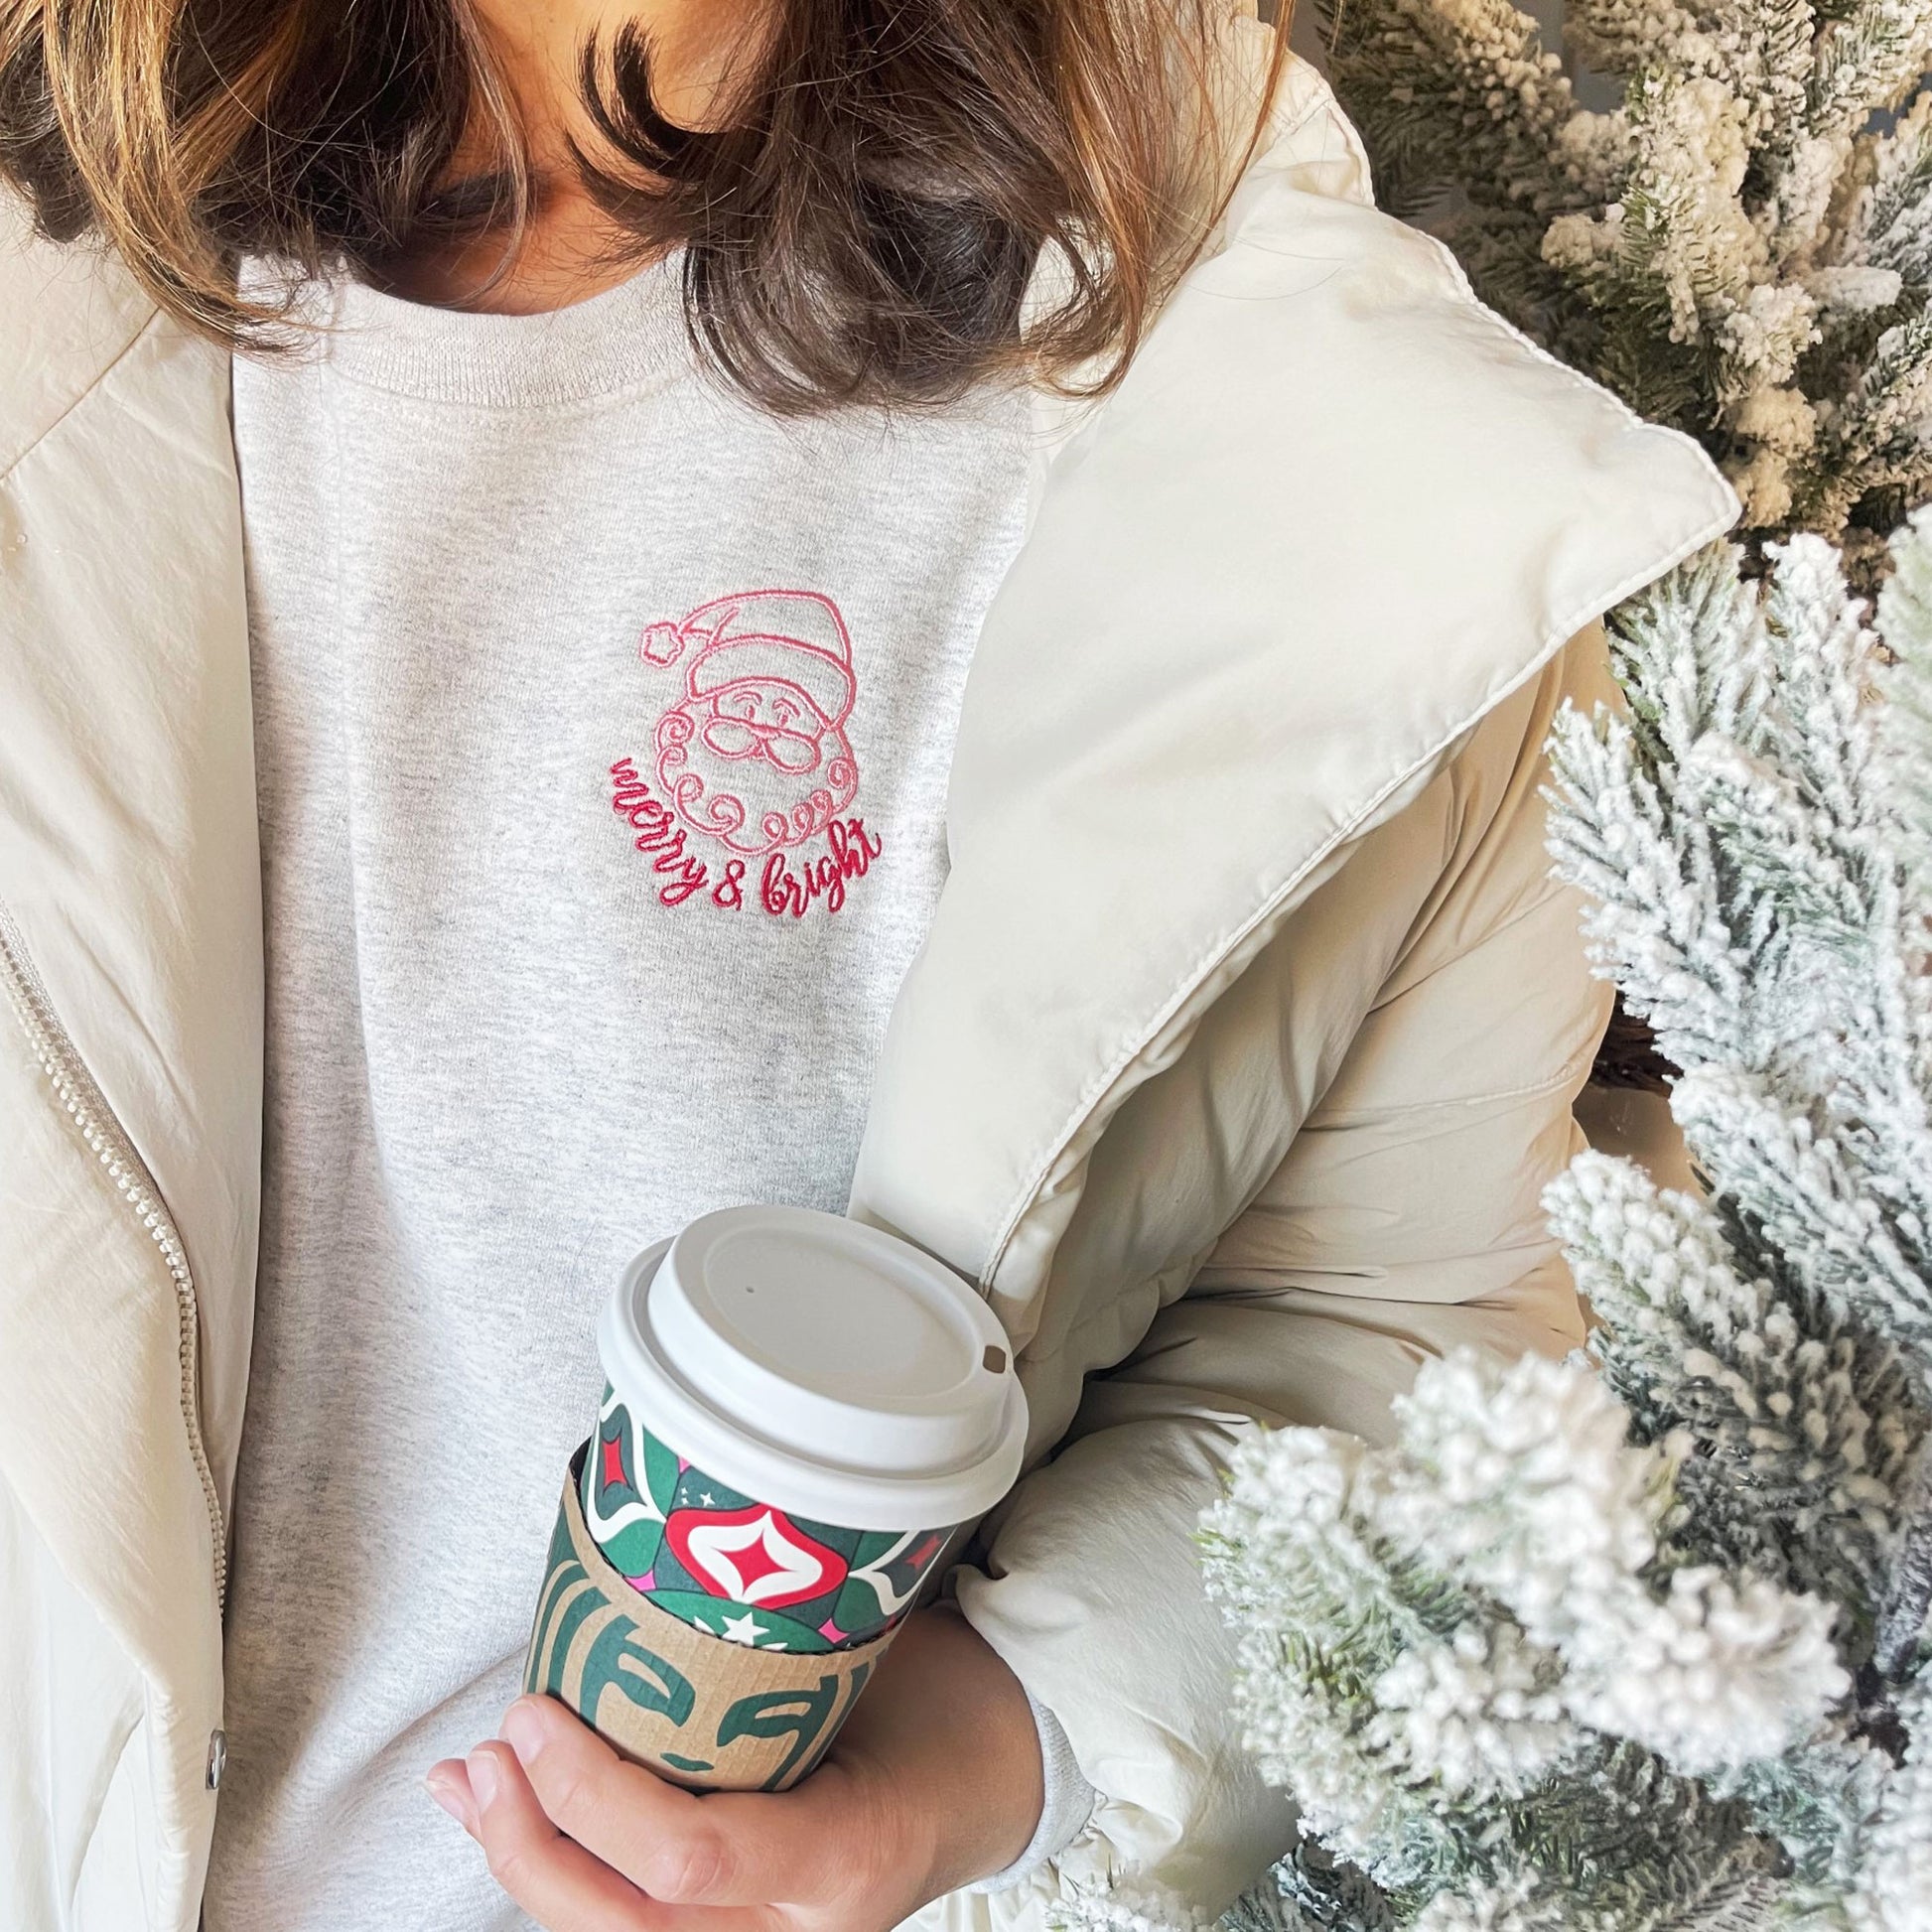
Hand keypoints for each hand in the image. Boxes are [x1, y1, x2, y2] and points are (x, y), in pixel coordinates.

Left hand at [427, 1605, 1045, 1929]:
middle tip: (496, 1744)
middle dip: (533, 1841)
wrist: (985, 1776)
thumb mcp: (882, 1664)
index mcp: (845, 1857)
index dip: (595, 1795)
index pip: (693, 1858)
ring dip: (521, 1857)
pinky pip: (622, 1913)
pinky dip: (552, 1866)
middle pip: (626, 1920)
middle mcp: (792, 1926)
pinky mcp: (724, 1926)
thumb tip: (676, 1567)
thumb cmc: (940, 1707)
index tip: (540, 1710)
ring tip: (470, 1782)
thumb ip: (783, 1647)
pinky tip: (500, 1815)